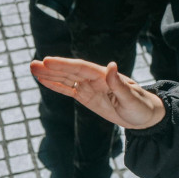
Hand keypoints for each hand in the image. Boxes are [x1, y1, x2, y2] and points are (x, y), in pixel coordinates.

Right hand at [30, 57, 166, 128]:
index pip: (81, 68)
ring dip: (50, 75)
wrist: (145, 116)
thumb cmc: (141, 106)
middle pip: (70, 71)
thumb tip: (111, 66)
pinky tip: (44, 81)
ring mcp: (89, 87)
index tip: (48, 61)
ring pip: (66, 79)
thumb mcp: (132, 98)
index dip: (64, 64)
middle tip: (33, 64)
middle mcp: (94, 79)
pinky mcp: (87, 97)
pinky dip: (56, 86)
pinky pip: (68, 90)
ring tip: (33, 69)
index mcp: (104, 76)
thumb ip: (119, 84)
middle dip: (52, 68)